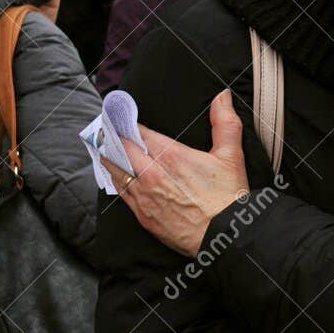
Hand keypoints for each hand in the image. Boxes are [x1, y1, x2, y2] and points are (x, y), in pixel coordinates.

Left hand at [103, 89, 250, 257]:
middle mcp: (151, 174)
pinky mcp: (143, 215)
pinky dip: (114, 180)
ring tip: (102, 147)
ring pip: (116, 171)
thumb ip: (224, 122)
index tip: (118, 114)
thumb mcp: (231, 155)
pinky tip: (113, 174)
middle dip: (112, 137)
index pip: (139, 133)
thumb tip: (222, 96)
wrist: (224, 236)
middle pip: (121, 150)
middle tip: (105, 128)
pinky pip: (120, 193)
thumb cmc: (228, 197)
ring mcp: (144, 196)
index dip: (127, 122)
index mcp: (171, 156)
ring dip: (108, 157)